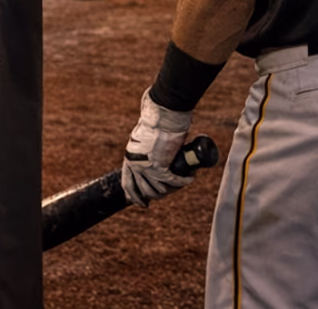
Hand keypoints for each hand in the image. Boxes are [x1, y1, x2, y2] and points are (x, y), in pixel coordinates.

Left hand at [121, 91, 192, 206]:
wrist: (161, 114)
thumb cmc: (155, 118)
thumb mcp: (144, 135)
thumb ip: (145, 144)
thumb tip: (153, 145)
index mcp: (130, 157)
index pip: (128, 184)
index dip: (134, 196)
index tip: (141, 203)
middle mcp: (136, 165)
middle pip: (145, 191)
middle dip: (157, 195)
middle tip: (167, 192)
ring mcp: (148, 168)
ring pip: (160, 190)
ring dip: (171, 189)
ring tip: (180, 182)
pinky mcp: (161, 167)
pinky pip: (174, 181)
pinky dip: (183, 181)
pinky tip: (189, 178)